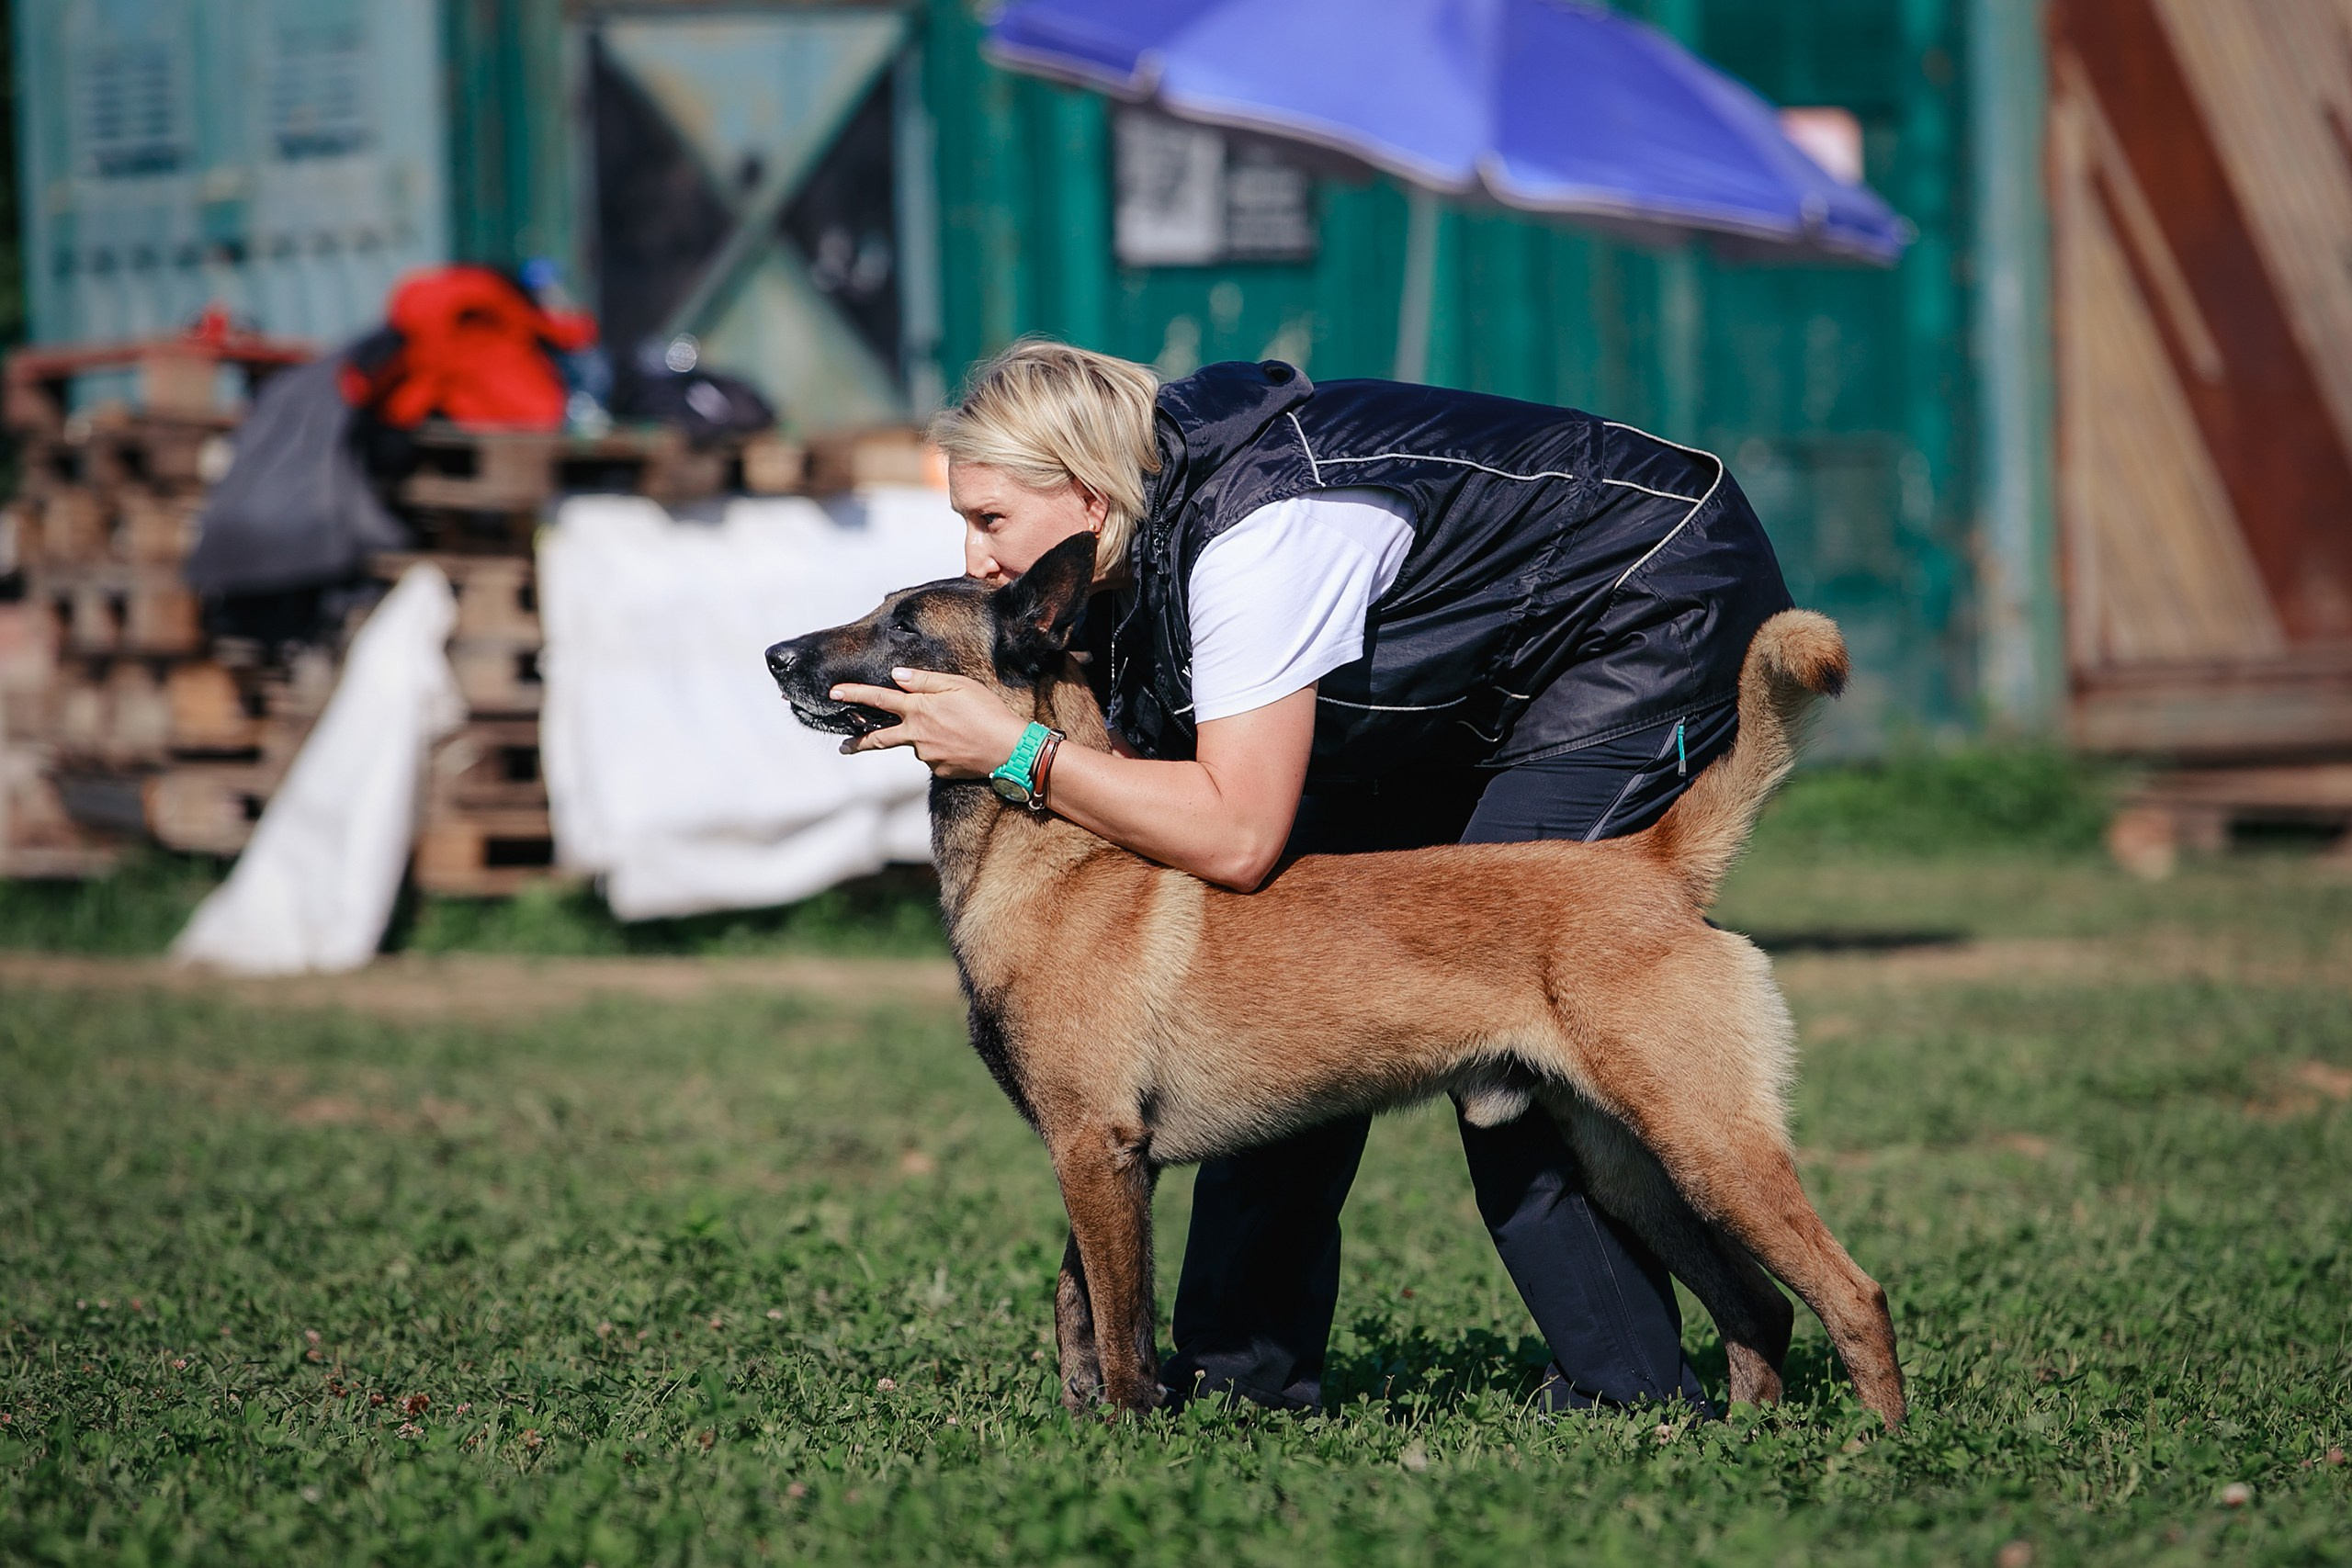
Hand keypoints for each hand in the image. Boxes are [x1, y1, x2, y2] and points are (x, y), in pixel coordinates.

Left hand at [830, 667, 1031, 777]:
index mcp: (918, 709)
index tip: (833, 692)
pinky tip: (961, 742)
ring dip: (923, 737)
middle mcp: (916, 734)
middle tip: (843, 747)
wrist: (1009, 749)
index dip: (854, 694)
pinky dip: (941, 748)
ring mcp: (926, 755)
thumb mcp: (958, 685)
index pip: (878, 698)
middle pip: (878, 738)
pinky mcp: (939, 770)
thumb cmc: (987, 711)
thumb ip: (925, 680)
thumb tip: (897, 675)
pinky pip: (933, 756)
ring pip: (915, 744)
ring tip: (954, 729)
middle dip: (858, 742)